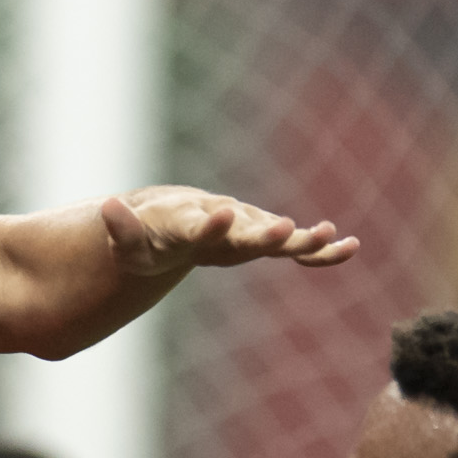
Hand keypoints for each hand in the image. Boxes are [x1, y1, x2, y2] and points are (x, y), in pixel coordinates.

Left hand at [102, 189, 357, 275]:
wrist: (170, 221)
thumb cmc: (145, 239)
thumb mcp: (125, 244)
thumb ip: (120, 230)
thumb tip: (107, 207)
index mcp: (187, 224)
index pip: (198, 226)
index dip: (210, 225)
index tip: (224, 214)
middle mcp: (222, 223)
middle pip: (244, 232)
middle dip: (263, 234)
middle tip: (287, 230)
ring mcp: (245, 231)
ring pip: (275, 237)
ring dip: (302, 240)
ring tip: (331, 235)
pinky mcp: (261, 242)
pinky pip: (293, 250)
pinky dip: (318, 251)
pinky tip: (350, 247)